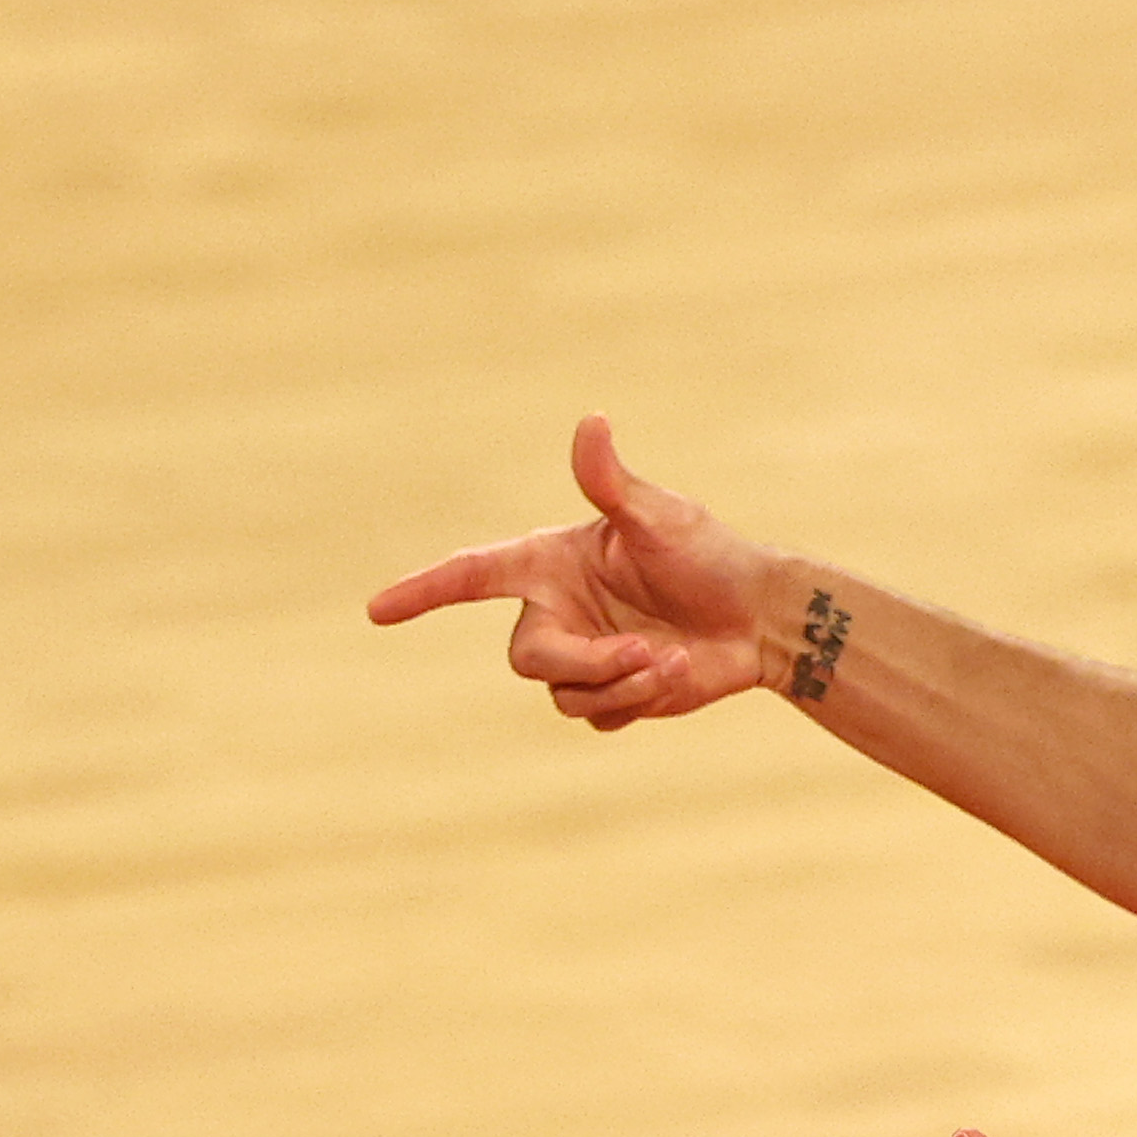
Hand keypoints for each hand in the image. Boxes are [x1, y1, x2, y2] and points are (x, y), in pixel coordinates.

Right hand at [367, 415, 786, 729]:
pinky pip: (597, 715)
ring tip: (675, 661)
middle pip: (527, 657)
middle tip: (651, 654)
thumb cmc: (712, 556)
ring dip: (625, 684)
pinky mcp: (613, 693)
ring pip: (565, 694)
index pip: (474, 574)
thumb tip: (591, 420)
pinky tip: (674, 677)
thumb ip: (613, 482)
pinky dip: (637, 702)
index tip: (377, 610)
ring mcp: (583, 656)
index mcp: (553, 563)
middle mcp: (558, 610)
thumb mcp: (661, 517)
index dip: (425, 591)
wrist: (759, 617)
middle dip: (588, 663)